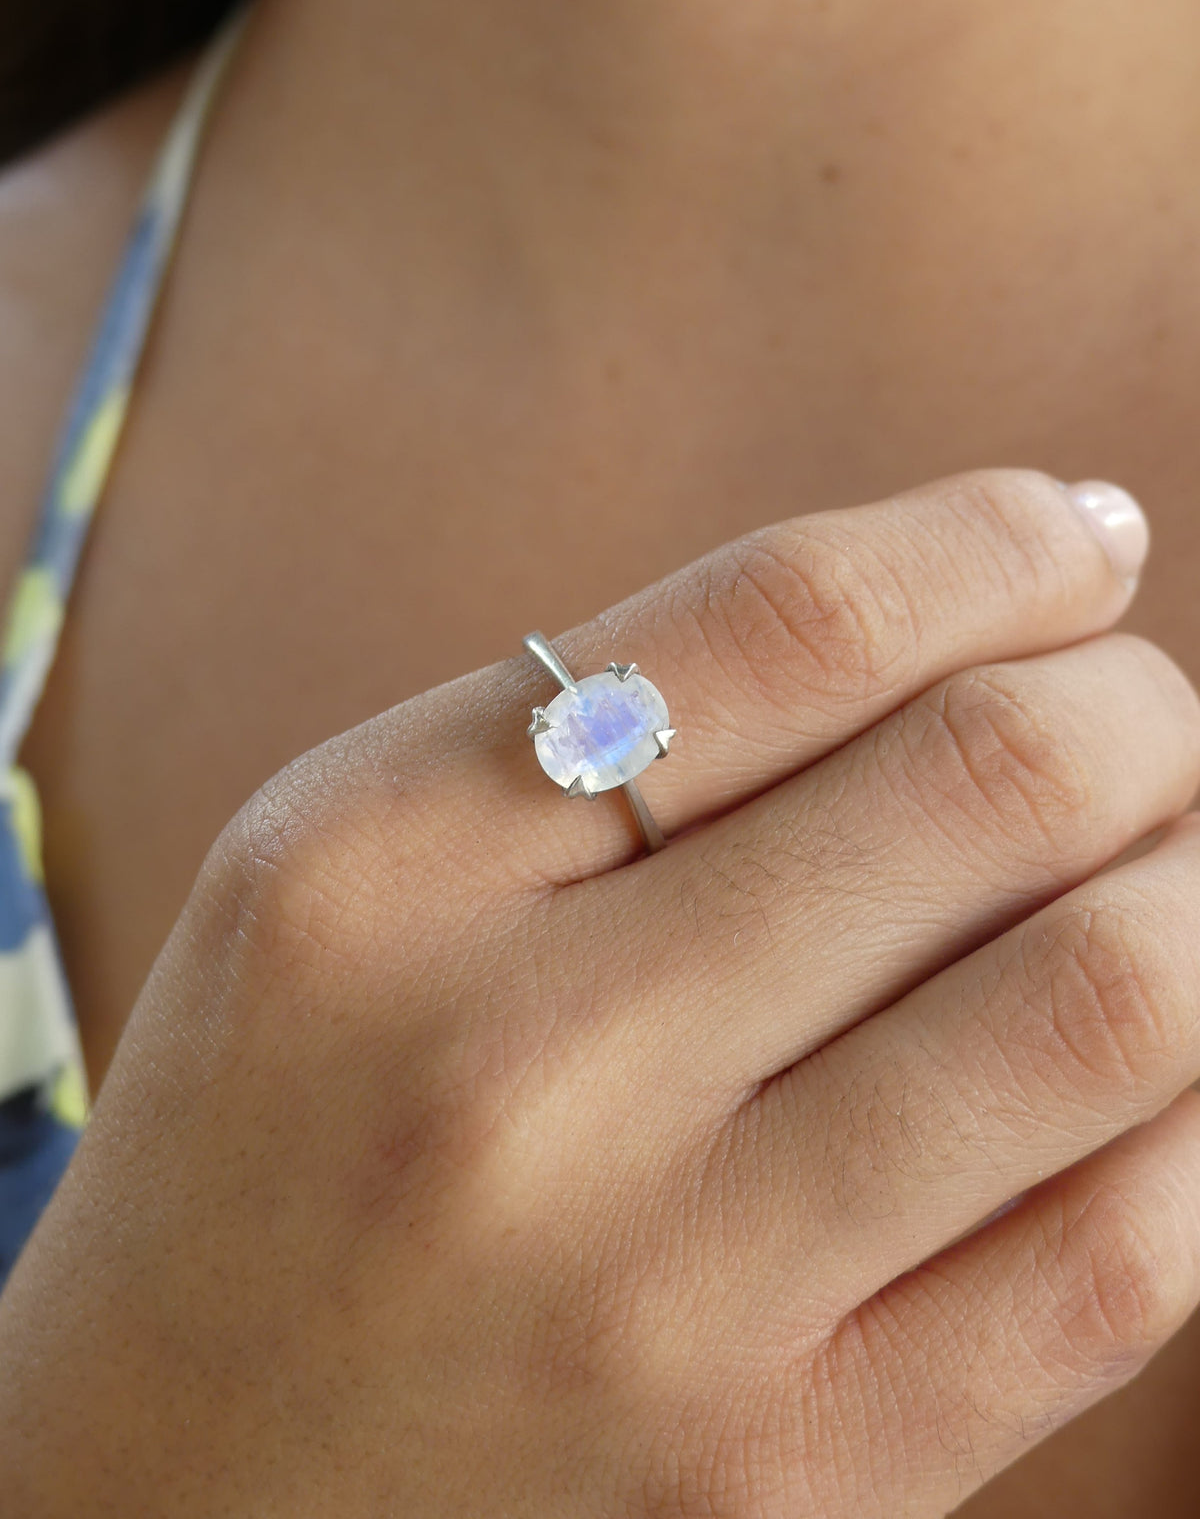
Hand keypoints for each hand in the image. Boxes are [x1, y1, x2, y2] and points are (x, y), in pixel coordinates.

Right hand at [3, 469, 1197, 1517]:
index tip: (1075, 537)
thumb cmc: (283, 1130)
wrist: (185, 1484)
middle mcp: (520, 1075)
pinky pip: (1130, 1254)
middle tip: (1126, 719)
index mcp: (380, 869)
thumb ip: (617, 721)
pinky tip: (1158, 1058)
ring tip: (1161, 866)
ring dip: (1199, 882)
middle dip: (1133, 708)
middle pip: (991, 781)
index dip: (997, 544)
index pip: (791, 617)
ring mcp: (669, 1302)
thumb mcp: (351, 867)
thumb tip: (989, 596)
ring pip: (1114, 999)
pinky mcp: (797, 1481)